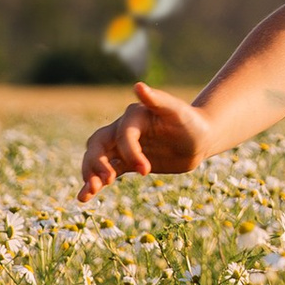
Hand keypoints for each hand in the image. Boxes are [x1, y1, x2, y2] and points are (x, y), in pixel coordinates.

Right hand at [78, 81, 212, 196]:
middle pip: (98, 145)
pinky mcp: (126, 163)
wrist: (199, 139)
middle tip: (106, 180)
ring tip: (89, 192)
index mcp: (133, 116)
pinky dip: (95, 185)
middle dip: (96, 162)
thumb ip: (158, 100)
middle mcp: (122, 130)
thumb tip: (138, 86)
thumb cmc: (191, 122)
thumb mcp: (178, 111)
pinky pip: (106, 173)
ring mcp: (122, 148)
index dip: (130, 152)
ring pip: (97, 160)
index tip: (145, 171)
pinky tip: (85, 197)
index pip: (123, 135)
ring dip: (90, 174)